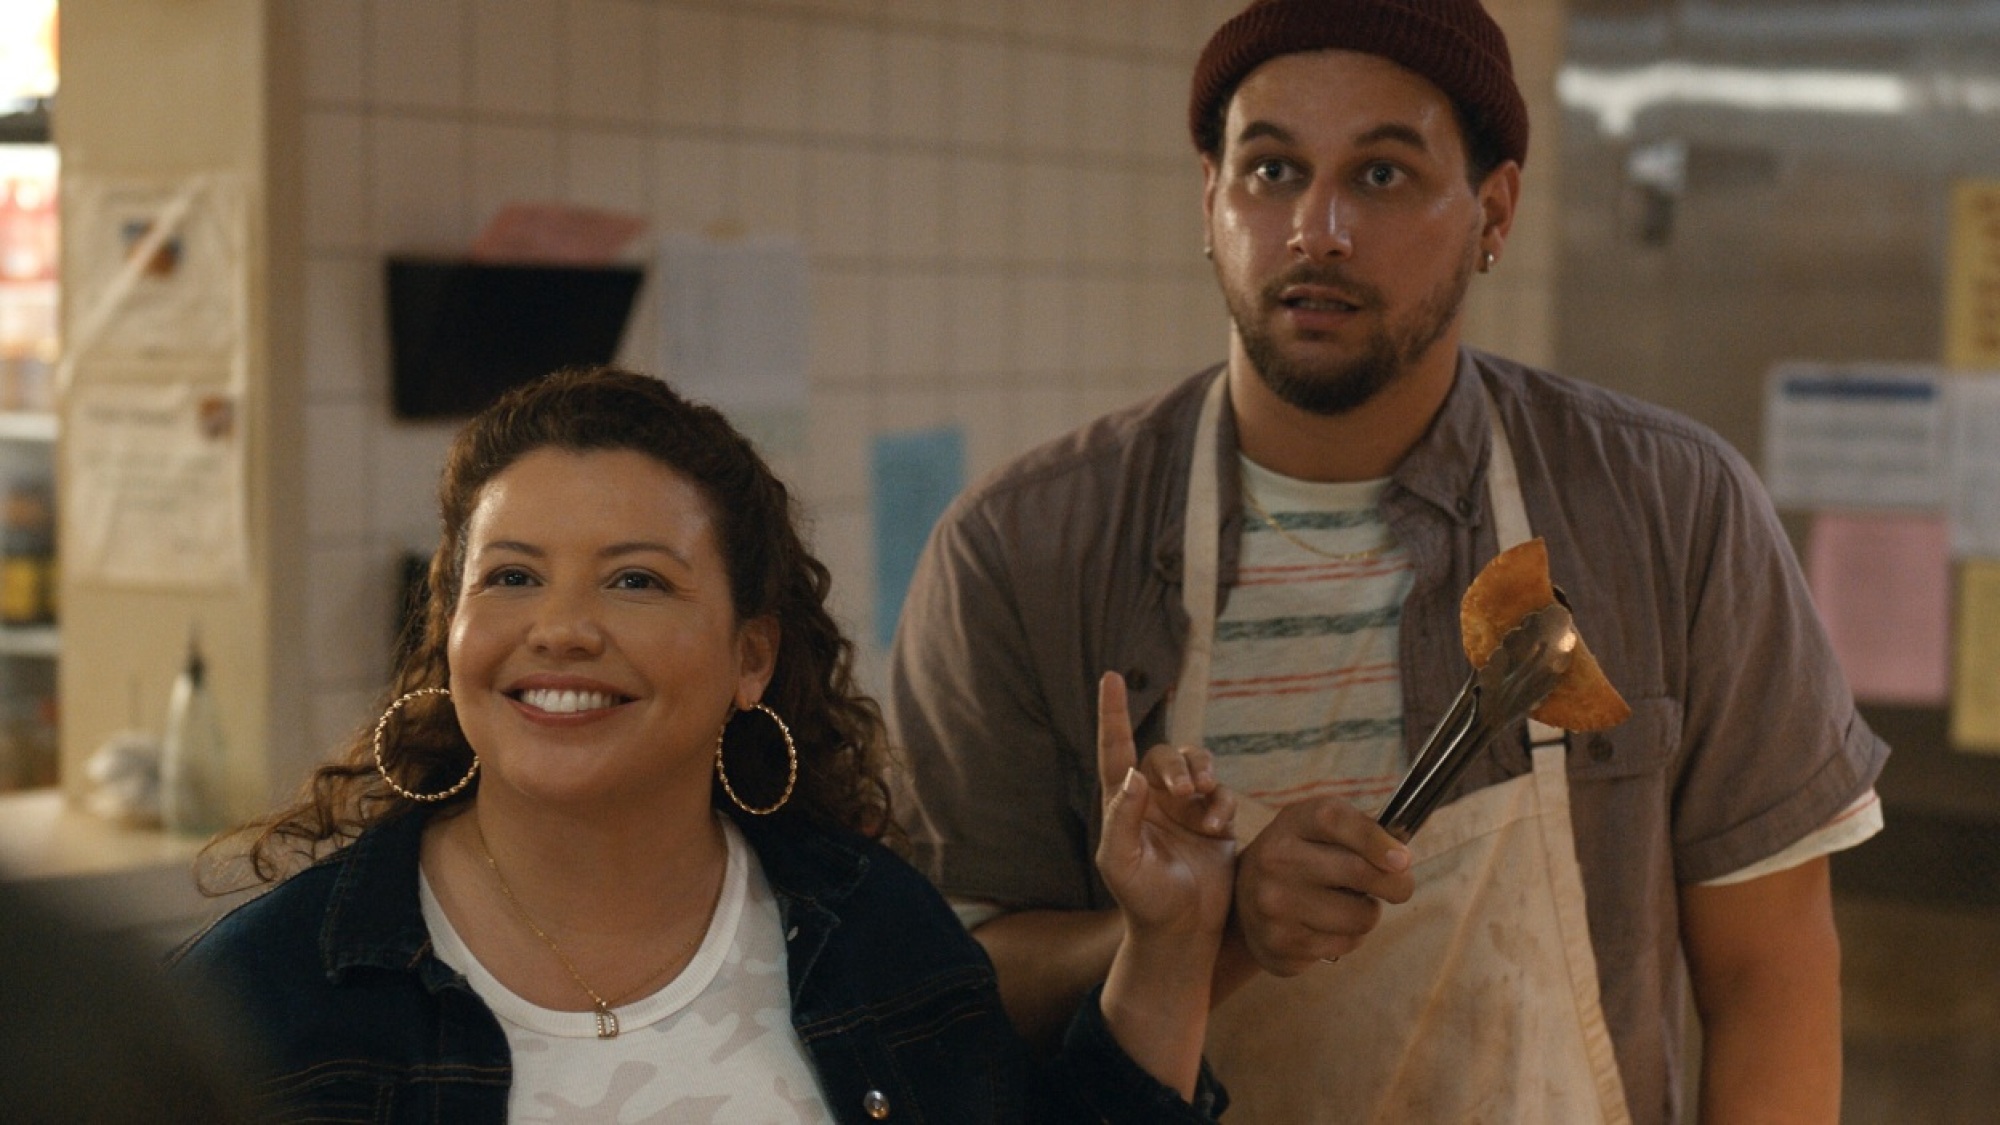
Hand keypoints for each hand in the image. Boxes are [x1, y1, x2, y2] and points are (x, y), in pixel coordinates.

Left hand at [1094, 672, 1236, 937]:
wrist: (1182, 931)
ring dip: (1201, 773)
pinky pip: (1221, 792)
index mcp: (1123, 803)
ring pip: (1196, 764)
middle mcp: (1153, 799)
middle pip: (1164, 755)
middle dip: (1176, 766)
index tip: (1110, 676)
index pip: (1115, 748)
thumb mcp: (1121, 862)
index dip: (1113, 713)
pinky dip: (1221, 802)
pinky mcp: (1214, 821)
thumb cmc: (1142, 900)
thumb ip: (1122, 818)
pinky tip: (1217, 827)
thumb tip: (1132, 774)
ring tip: (1203, 799)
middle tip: (1184, 792)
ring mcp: (1185, 809)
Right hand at [1233, 795, 1414, 975]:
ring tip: (1348, 905)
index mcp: (1293, 821)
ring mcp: (1274, 903)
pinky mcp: (1279, 942)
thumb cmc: (1302, 857)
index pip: (1335, 821)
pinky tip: (1327, 926)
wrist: (1243, 898)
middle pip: (1358, 872)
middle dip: (1396, 884)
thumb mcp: (1322, 830)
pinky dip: (1348, 937)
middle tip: (1400, 887)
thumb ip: (1362, 833)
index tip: (1403, 860)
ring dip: (1367, 914)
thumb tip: (1401, 860)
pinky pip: (1343, 945)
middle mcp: (1276, 859)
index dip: (1375, 840)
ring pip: (1359, 916)